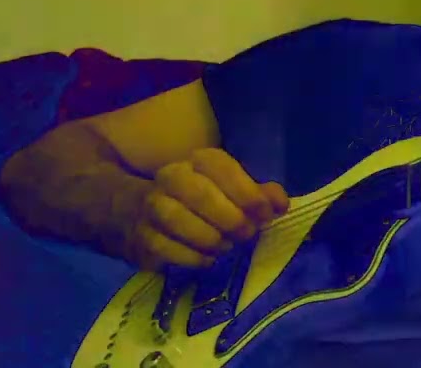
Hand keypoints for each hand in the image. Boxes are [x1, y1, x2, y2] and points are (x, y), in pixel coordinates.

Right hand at [123, 148, 288, 270]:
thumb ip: (259, 195)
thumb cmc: (200, 201)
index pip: (222, 168)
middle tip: (247, 234)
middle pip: (200, 194)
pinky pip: (165, 247)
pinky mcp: (142, 236)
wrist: (140, 212)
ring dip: (209, 237)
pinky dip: (192, 257)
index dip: (247, 192)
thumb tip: (280, 204)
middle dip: (230, 218)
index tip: (266, 215)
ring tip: (225, 246)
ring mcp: (152, 206)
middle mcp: (172, 177)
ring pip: (177, 219)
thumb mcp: (232, 191)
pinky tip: (207, 259)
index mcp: (199, 161)